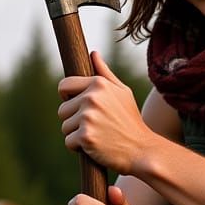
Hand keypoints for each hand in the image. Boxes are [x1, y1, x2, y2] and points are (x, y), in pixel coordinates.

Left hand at [58, 52, 149, 173]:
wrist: (142, 149)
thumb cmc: (131, 121)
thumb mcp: (123, 93)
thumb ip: (105, 74)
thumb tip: (93, 54)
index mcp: (99, 84)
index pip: (64, 86)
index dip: (68, 98)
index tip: (79, 107)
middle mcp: (92, 98)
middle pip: (62, 109)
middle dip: (74, 120)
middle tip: (95, 126)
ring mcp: (88, 117)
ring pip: (65, 127)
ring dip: (76, 134)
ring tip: (97, 135)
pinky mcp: (85, 137)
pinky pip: (68, 142)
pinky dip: (79, 148)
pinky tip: (95, 146)